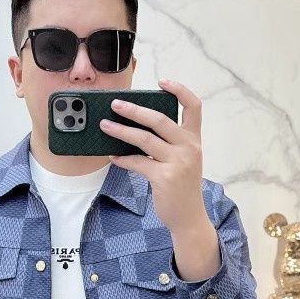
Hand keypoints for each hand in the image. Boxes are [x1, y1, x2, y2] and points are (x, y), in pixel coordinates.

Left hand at [99, 78, 208, 233]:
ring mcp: (177, 162)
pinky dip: (122, 159)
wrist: (189, 217)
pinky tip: (112, 157)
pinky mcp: (164, 178)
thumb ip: (169, 144)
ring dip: (120, 131)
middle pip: (159, 119)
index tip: (162, 81)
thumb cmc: (182, 188)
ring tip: (104, 126)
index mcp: (195, 140)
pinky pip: (137, 162)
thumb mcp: (184, 161)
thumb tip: (136, 129)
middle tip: (115, 104)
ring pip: (144, 139)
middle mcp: (189, 148)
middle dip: (134, 109)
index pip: (194, 107)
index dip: (179, 90)